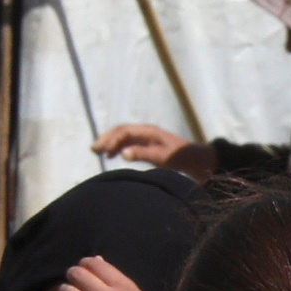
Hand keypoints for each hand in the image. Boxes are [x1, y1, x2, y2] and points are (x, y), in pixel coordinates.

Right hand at [94, 123, 209, 173]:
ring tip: (99, 152)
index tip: (104, 151)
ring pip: (124, 137)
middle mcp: (146, 132)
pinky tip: (113, 155)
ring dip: (111, 143)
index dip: (112, 140)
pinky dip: (119, 148)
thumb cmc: (180, 157)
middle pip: (121, 131)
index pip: (125, 131)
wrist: (196, 159)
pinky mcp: (149, 145)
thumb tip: (123, 153)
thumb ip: (143, 154)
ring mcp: (147, 138)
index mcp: (148, 131)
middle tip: (94, 149)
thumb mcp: (162, 156)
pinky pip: (130, 143)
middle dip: (107, 139)